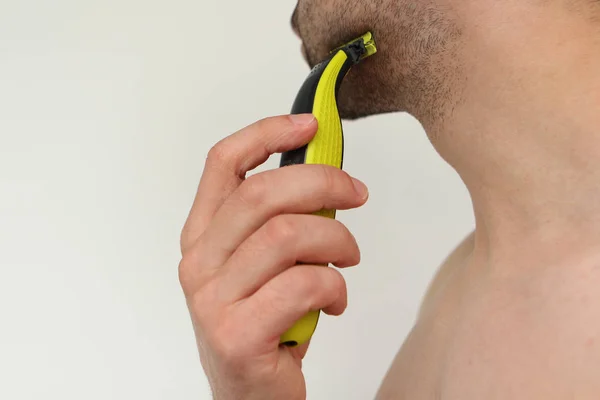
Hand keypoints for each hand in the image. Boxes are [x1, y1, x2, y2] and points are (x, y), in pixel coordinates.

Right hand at [178, 114, 368, 399]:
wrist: (250, 395)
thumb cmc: (264, 323)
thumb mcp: (263, 264)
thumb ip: (279, 220)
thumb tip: (325, 175)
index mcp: (202, 236)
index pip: (223, 164)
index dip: (267, 133)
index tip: (310, 125)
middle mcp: (199, 263)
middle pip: (263, 193)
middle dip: (325, 183)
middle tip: (355, 195)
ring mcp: (212, 300)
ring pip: (289, 236)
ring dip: (337, 242)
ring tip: (347, 260)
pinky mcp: (237, 335)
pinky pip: (305, 284)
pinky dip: (335, 287)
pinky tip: (336, 300)